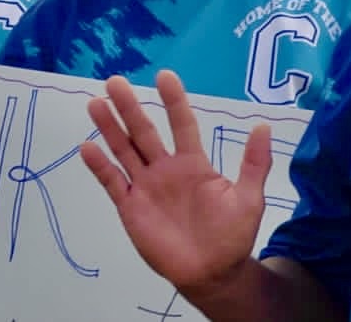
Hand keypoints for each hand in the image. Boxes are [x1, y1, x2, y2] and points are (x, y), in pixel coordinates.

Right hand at [80, 71, 272, 295]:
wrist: (213, 274)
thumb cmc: (232, 235)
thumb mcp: (249, 198)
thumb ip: (254, 164)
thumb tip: (263, 126)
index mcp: (192, 164)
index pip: (181, 124)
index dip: (173, 101)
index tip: (164, 76)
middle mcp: (165, 169)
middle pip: (144, 132)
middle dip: (130, 107)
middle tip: (115, 81)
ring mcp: (145, 186)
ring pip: (124, 150)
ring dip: (109, 127)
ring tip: (96, 103)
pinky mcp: (130, 206)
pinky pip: (112, 182)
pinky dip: (99, 165)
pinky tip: (87, 147)